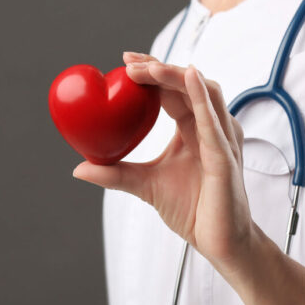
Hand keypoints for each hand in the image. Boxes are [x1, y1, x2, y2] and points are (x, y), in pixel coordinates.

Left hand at [73, 52, 255, 276]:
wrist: (219, 242)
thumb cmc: (193, 211)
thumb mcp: (145, 185)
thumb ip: (115, 174)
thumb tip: (78, 168)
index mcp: (194, 130)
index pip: (174, 91)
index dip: (153, 74)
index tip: (125, 63)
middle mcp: (211, 128)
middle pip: (189, 84)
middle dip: (160, 68)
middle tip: (129, 62)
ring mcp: (222, 140)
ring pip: (204, 92)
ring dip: (175, 76)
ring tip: (148, 69)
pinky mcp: (225, 158)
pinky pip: (214, 122)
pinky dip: (201, 97)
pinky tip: (188, 77)